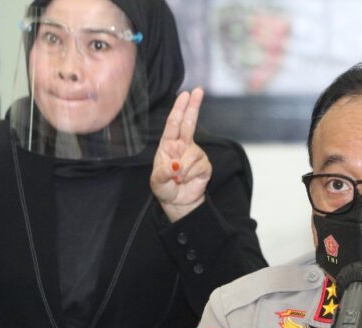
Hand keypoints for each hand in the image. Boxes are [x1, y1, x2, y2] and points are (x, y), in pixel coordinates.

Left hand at [151, 88, 210, 222]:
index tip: (185, 94)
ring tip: (178, 179)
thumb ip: (163, 172)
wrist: (178, 202)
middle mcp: (182, 146)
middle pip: (189, 123)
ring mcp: (194, 154)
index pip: (173, 123)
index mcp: (168, 145)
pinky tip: (187, 180)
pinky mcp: (204, 165)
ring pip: (191, 154)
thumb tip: (175, 165)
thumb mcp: (157, 182)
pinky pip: (198, 166)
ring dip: (183, 170)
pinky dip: (190, 175)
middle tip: (198, 90)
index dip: (179, 108)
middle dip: (193, 107)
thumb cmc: (165, 188)